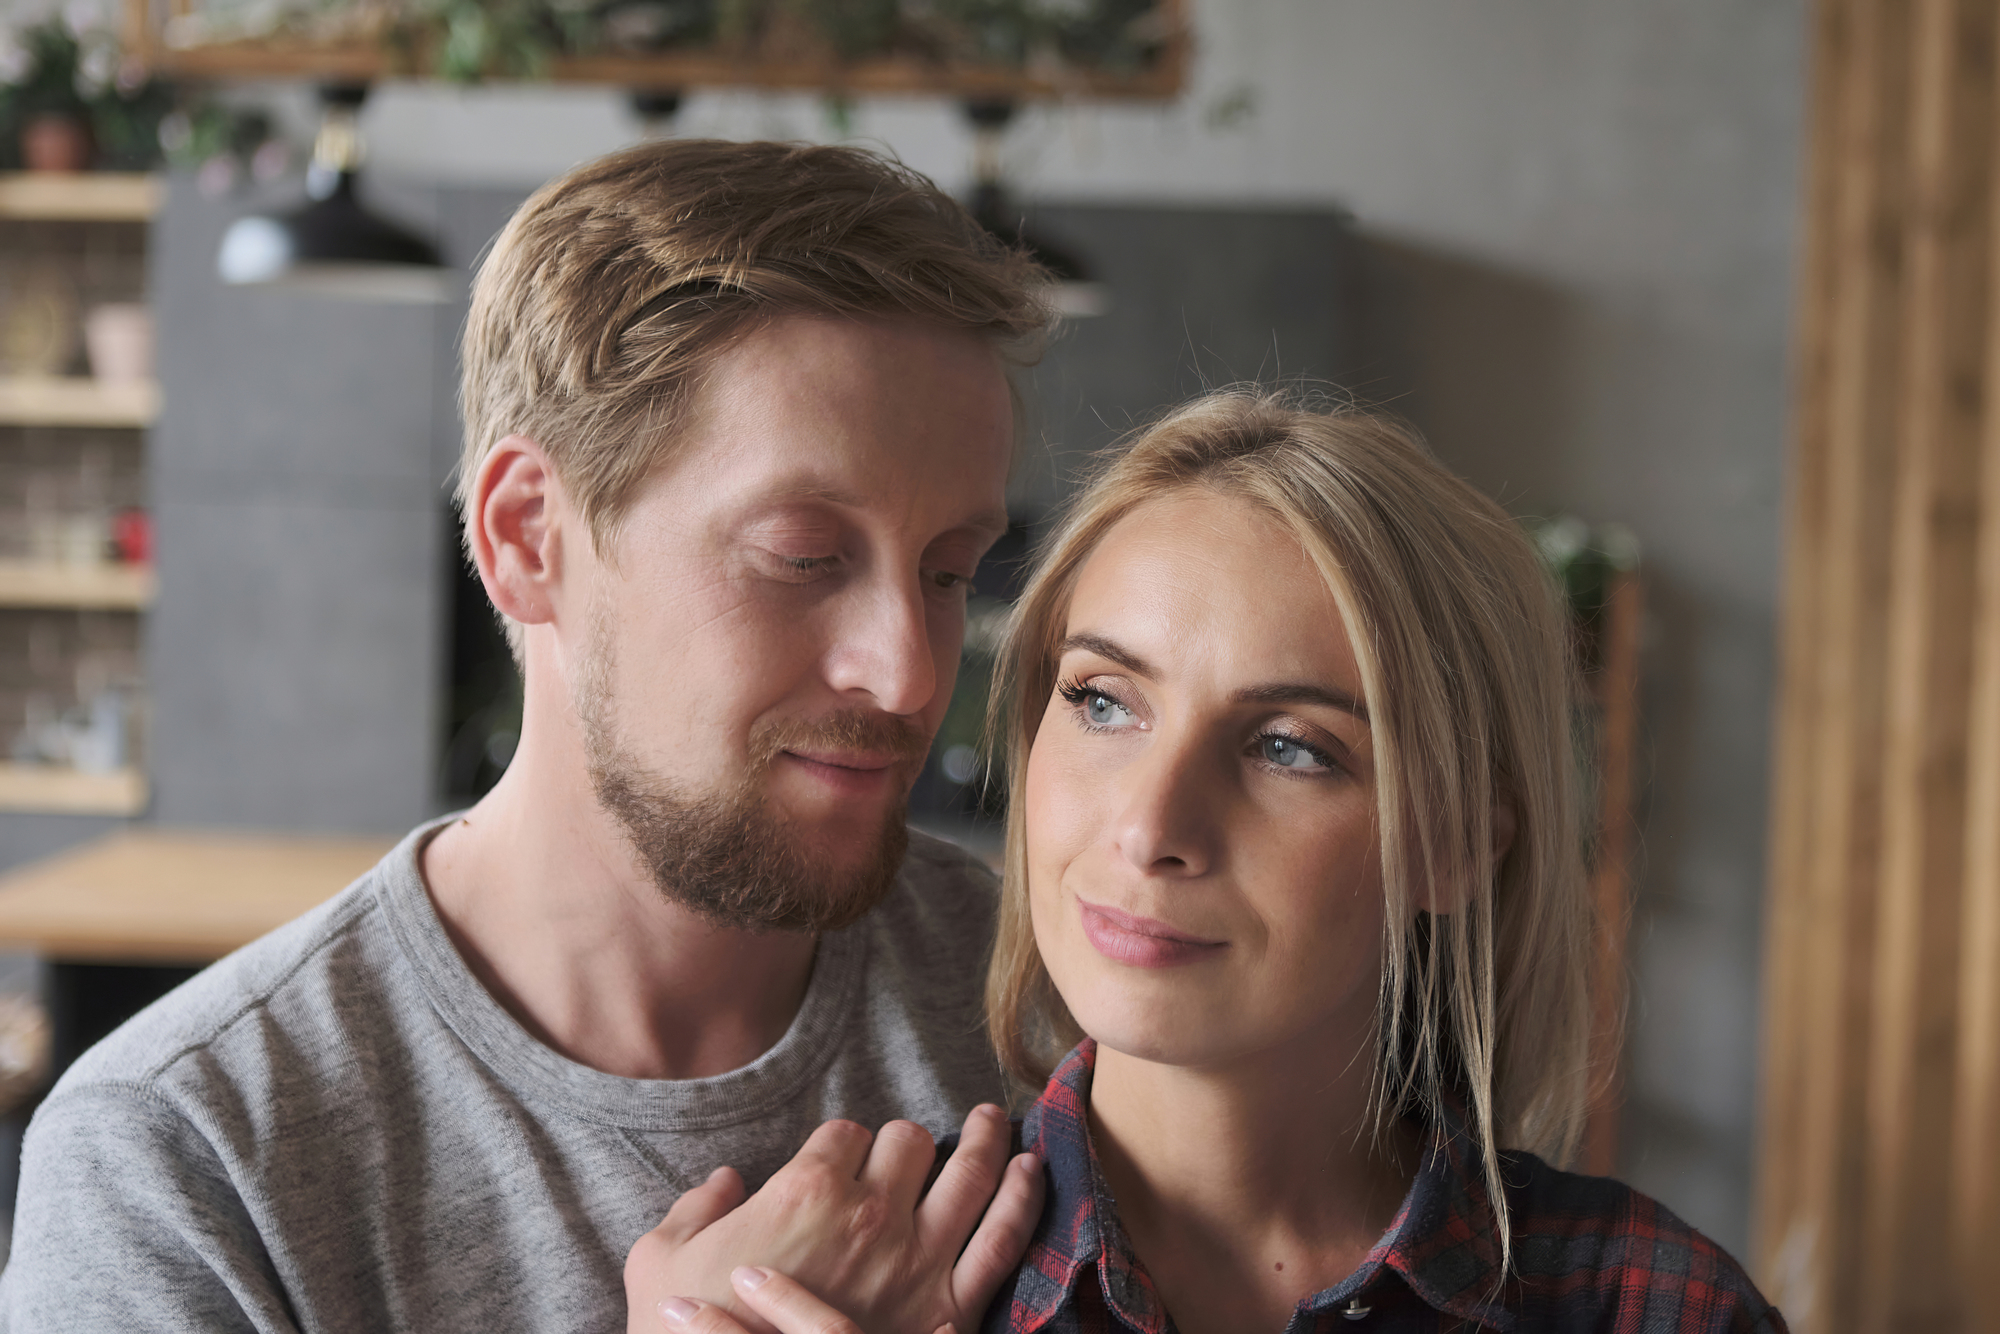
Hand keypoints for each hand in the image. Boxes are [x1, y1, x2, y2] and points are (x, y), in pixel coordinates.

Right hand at [623, 1104, 1043, 1333]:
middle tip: (906, 1147)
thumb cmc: (691, 1331)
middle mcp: (872, 1212)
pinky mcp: (952, 1307)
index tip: (836, 1159)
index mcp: (807, 1189)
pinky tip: (1032, 1167)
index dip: (839, 1144)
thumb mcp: (658, 1261)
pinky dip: (1023, 1197)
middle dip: (906, 1140)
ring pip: (969, 1173)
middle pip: (909, 1142)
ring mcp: (920, 1258)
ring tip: (994, 1119)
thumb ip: (694, 1209)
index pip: (842, 1134)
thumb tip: (724, 1184)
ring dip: (985, 1139)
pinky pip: (1004, 1238)